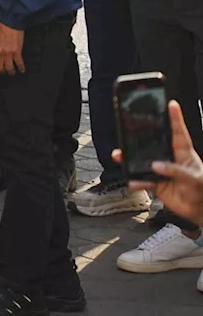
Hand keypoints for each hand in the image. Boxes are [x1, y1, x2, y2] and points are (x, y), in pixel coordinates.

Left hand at [0, 21, 24, 74]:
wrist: (10, 22)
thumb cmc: (1, 28)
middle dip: (2, 71)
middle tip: (4, 72)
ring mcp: (8, 53)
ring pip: (9, 67)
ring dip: (11, 71)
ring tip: (12, 73)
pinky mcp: (17, 52)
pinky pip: (19, 63)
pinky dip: (21, 68)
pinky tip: (22, 70)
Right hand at [123, 100, 202, 225]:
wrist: (199, 211)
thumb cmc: (202, 190)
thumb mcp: (193, 178)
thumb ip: (175, 171)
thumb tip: (156, 165)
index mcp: (184, 153)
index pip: (179, 132)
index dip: (175, 118)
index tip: (171, 104)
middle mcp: (170, 159)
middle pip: (152, 144)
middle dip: (139, 137)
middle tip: (128, 130)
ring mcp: (162, 171)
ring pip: (142, 161)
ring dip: (130, 160)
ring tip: (121, 157)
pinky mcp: (156, 183)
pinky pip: (142, 180)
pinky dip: (136, 181)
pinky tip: (133, 181)